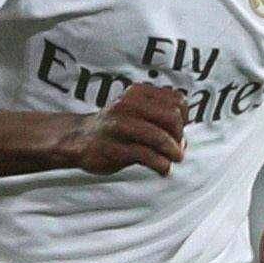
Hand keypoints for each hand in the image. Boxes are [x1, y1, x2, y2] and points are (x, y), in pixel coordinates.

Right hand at [60, 81, 187, 176]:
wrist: (79, 138)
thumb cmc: (115, 127)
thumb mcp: (137, 113)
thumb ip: (160, 121)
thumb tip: (183, 142)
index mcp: (137, 93)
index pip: (177, 101)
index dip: (184, 118)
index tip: (176, 132)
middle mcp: (127, 104)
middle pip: (171, 117)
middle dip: (179, 136)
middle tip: (177, 149)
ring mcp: (118, 126)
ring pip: (159, 137)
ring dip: (173, 152)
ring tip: (174, 159)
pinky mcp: (112, 148)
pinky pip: (146, 156)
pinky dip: (161, 165)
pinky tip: (163, 169)